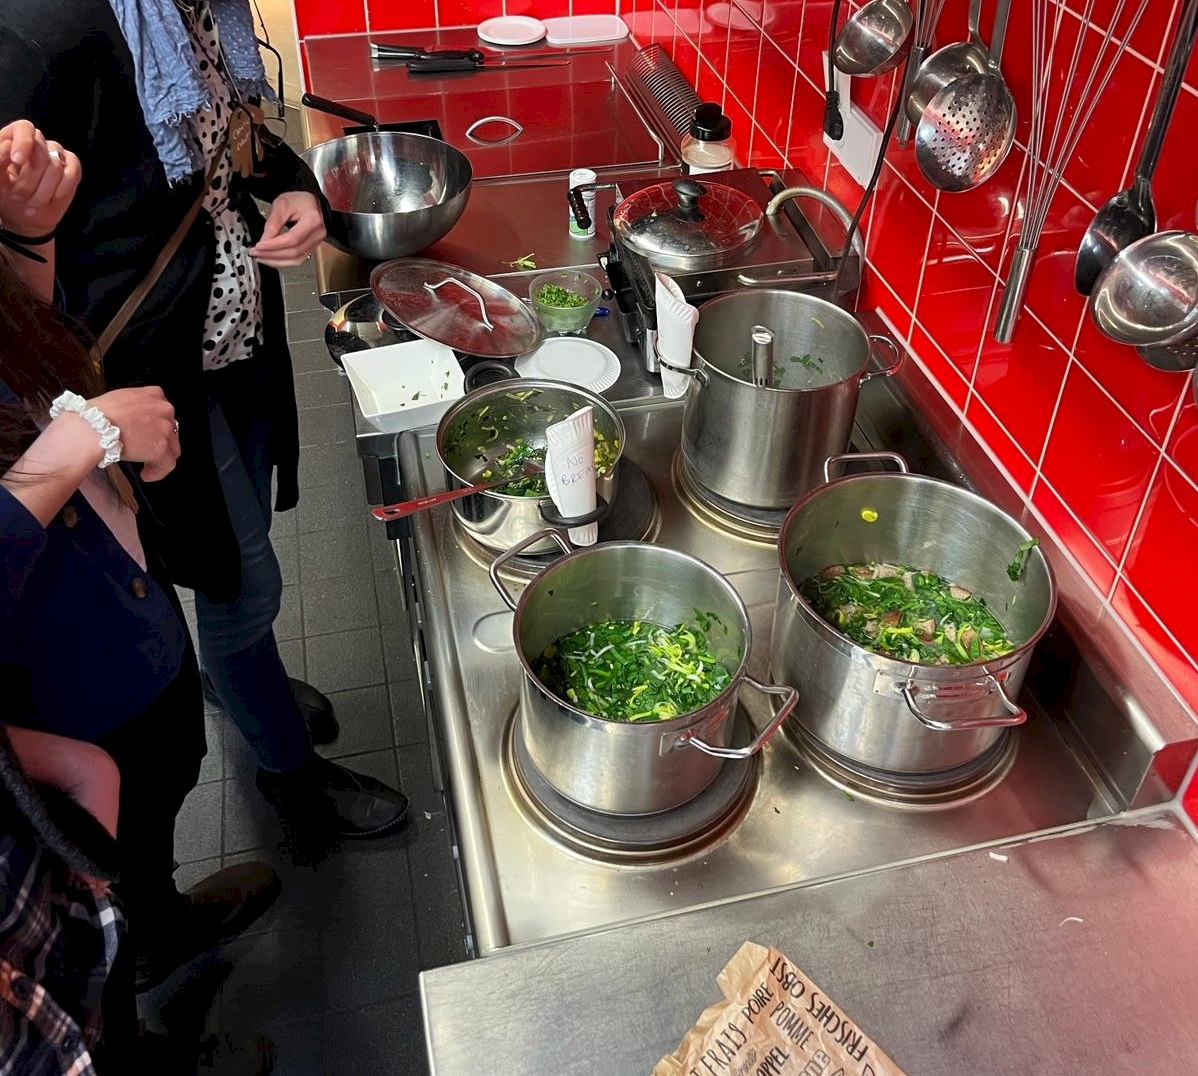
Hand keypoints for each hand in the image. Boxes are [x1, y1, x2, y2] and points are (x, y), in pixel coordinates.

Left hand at [0, 119, 80, 236]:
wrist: (23, 217)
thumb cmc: (5, 195)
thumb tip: (6, 144)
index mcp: (13, 139)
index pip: (24, 128)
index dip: (23, 142)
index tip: (17, 161)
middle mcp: (37, 143)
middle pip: (41, 150)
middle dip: (29, 178)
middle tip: (18, 196)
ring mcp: (56, 155)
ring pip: (56, 165)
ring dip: (43, 190)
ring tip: (32, 202)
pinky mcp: (71, 168)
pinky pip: (72, 173)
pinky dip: (63, 188)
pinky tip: (53, 198)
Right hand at [88, 386, 179, 481]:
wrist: (93, 426)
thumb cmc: (97, 414)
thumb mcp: (121, 399)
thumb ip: (135, 407)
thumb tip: (133, 421)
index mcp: (154, 394)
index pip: (163, 412)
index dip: (156, 426)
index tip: (149, 434)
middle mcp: (164, 409)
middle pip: (170, 430)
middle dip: (159, 441)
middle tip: (146, 450)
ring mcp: (165, 429)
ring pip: (172, 447)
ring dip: (160, 457)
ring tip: (147, 465)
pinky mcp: (161, 448)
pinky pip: (167, 464)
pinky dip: (158, 472)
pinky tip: (147, 474)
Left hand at [247, 190, 325, 268]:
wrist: (308, 201)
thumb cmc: (298, 200)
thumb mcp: (282, 205)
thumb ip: (272, 224)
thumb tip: (263, 242)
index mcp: (312, 220)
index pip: (292, 239)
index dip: (274, 245)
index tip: (259, 246)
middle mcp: (318, 234)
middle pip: (294, 252)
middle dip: (272, 254)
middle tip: (255, 252)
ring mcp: (316, 243)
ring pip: (296, 260)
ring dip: (277, 261)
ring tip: (261, 257)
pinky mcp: (312, 248)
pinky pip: (298, 260)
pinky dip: (283, 261)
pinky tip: (271, 258)